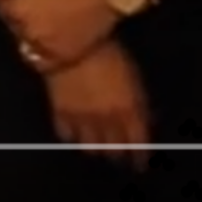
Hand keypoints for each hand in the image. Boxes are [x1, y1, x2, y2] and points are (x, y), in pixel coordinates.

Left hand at [0, 0, 116, 71]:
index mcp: (18, 10)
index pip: (2, 7)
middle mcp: (29, 34)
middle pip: (16, 26)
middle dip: (22, 15)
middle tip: (41, 3)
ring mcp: (48, 49)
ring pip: (29, 43)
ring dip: (33, 33)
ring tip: (50, 18)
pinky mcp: (65, 58)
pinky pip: (44, 60)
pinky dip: (45, 51)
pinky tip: (55, 36)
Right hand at [42, 38, 150, 170]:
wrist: (69, 40)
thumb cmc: (107, 49)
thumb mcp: (131, 74)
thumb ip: (137, 101)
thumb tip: (142, 118)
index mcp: (129, 111)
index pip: (138, 145)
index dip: (140, 156)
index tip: (140, 162)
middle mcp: (107, 121)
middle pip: (114, 150)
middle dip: (117, 153)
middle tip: (117, 153)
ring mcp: (82, 119)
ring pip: (90, 147)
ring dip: (95, 148)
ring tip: (95, 146)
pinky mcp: (60, 112)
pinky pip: (67, 135)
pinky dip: (71, 135)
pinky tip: (73, 132)